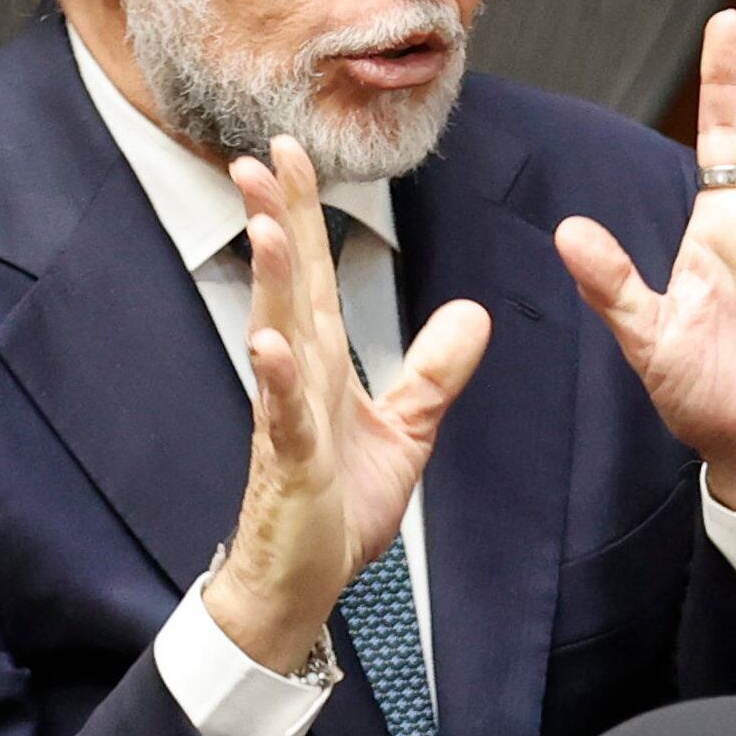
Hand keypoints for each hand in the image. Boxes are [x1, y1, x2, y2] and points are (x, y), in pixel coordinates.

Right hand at [205, 137, 492, 674]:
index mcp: (324, 362)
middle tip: (262, 156)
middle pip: (288, 283)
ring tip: (265, 226)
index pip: (313, 272)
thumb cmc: (337, 507)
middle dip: (278, 219)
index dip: (306, 212)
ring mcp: (288, 417)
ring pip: (279, 335)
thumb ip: (435, 370)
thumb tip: (473, 314)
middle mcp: (299, 376)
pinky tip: (268, 345)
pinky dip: (276, 381)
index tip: (293, 153)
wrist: (304, 582)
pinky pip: (283, 416)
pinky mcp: (290, 464)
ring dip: (270, 281)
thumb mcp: (406, 430)